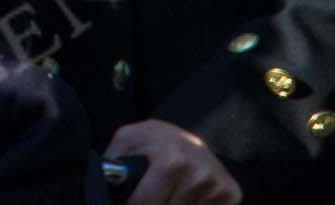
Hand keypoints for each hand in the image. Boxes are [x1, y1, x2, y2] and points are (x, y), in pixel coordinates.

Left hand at [105, 120, 241, 204]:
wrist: (193, 136)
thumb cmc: (155, 141)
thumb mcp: (130, 140)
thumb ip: (113, 162)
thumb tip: (103, 189)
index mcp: (172, 157)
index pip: (144, 203)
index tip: (124, 202)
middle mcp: (200, 172)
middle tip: (145, 196)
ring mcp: (218, 185)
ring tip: (164, 194)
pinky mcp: (231, 194)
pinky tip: (182, 197)